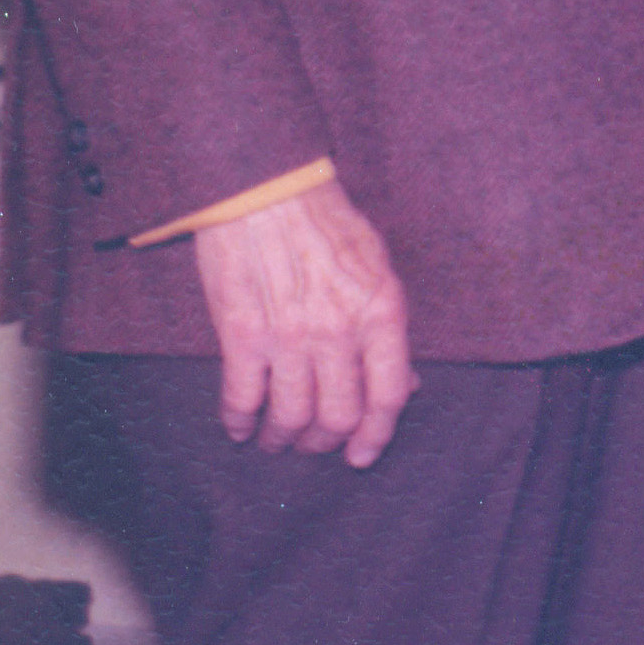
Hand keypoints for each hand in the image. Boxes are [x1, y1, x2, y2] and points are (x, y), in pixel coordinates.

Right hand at [193, 179, 416, 463]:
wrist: (265, 190)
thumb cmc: (325, 222)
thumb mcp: (377, 267)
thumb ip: (389, 327)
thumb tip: (404, 382)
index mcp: (381, 313)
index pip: (388, 395)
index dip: (376, 435)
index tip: (361, 454)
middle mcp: (338, 332)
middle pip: (338, 416)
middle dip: (325, 442)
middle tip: (313, 443)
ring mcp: (289, 337)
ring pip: (291, 415)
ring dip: (283, 438)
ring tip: (276, 439)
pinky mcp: (241, 334)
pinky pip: (242, 397)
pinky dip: (239, 420)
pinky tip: (239, 426)